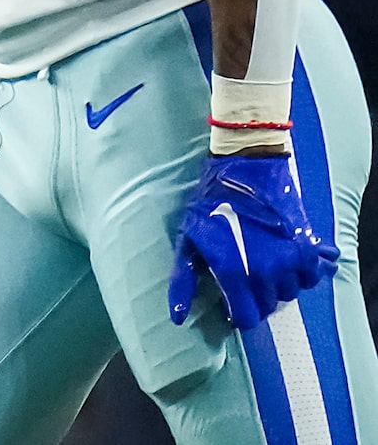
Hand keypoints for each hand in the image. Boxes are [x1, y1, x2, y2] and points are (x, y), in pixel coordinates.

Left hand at [169, 152, 336, 329]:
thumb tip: (176, 316)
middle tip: (245, 278)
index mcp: (235, 273)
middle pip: (269, 306)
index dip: (239, 314)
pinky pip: (311, 277)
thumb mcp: (188, 239)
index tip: (235, 302)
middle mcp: (266, 272)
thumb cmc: (210, 203)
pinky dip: (300, 273)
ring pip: (290, 292)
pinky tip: (284, 259)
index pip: (247, 318)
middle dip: (256, 298)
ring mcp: (289, 260)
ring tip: (262, 263)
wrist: (245, 168)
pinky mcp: (307, 247)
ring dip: (277, 285)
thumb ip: (183, 280)